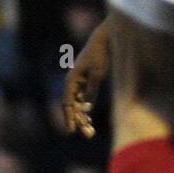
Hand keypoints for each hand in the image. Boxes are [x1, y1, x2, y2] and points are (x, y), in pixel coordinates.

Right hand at [63, 19, 110, 138]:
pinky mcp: (87, 79)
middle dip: (79, 120)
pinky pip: (83, 97)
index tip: (72, 131)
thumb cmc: (102, 54)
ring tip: (90, 130)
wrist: (106, 38)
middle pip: (72, 105)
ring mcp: (79, 80)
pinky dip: (86, 107)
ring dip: (83, 116)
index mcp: (71, 79)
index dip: (70, 118)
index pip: (67, 103)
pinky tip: (89, 118)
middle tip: (88, 134)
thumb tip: (87, 108)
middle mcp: (72, 81)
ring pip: (78, 103)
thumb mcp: (98, 74)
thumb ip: (91, 91)